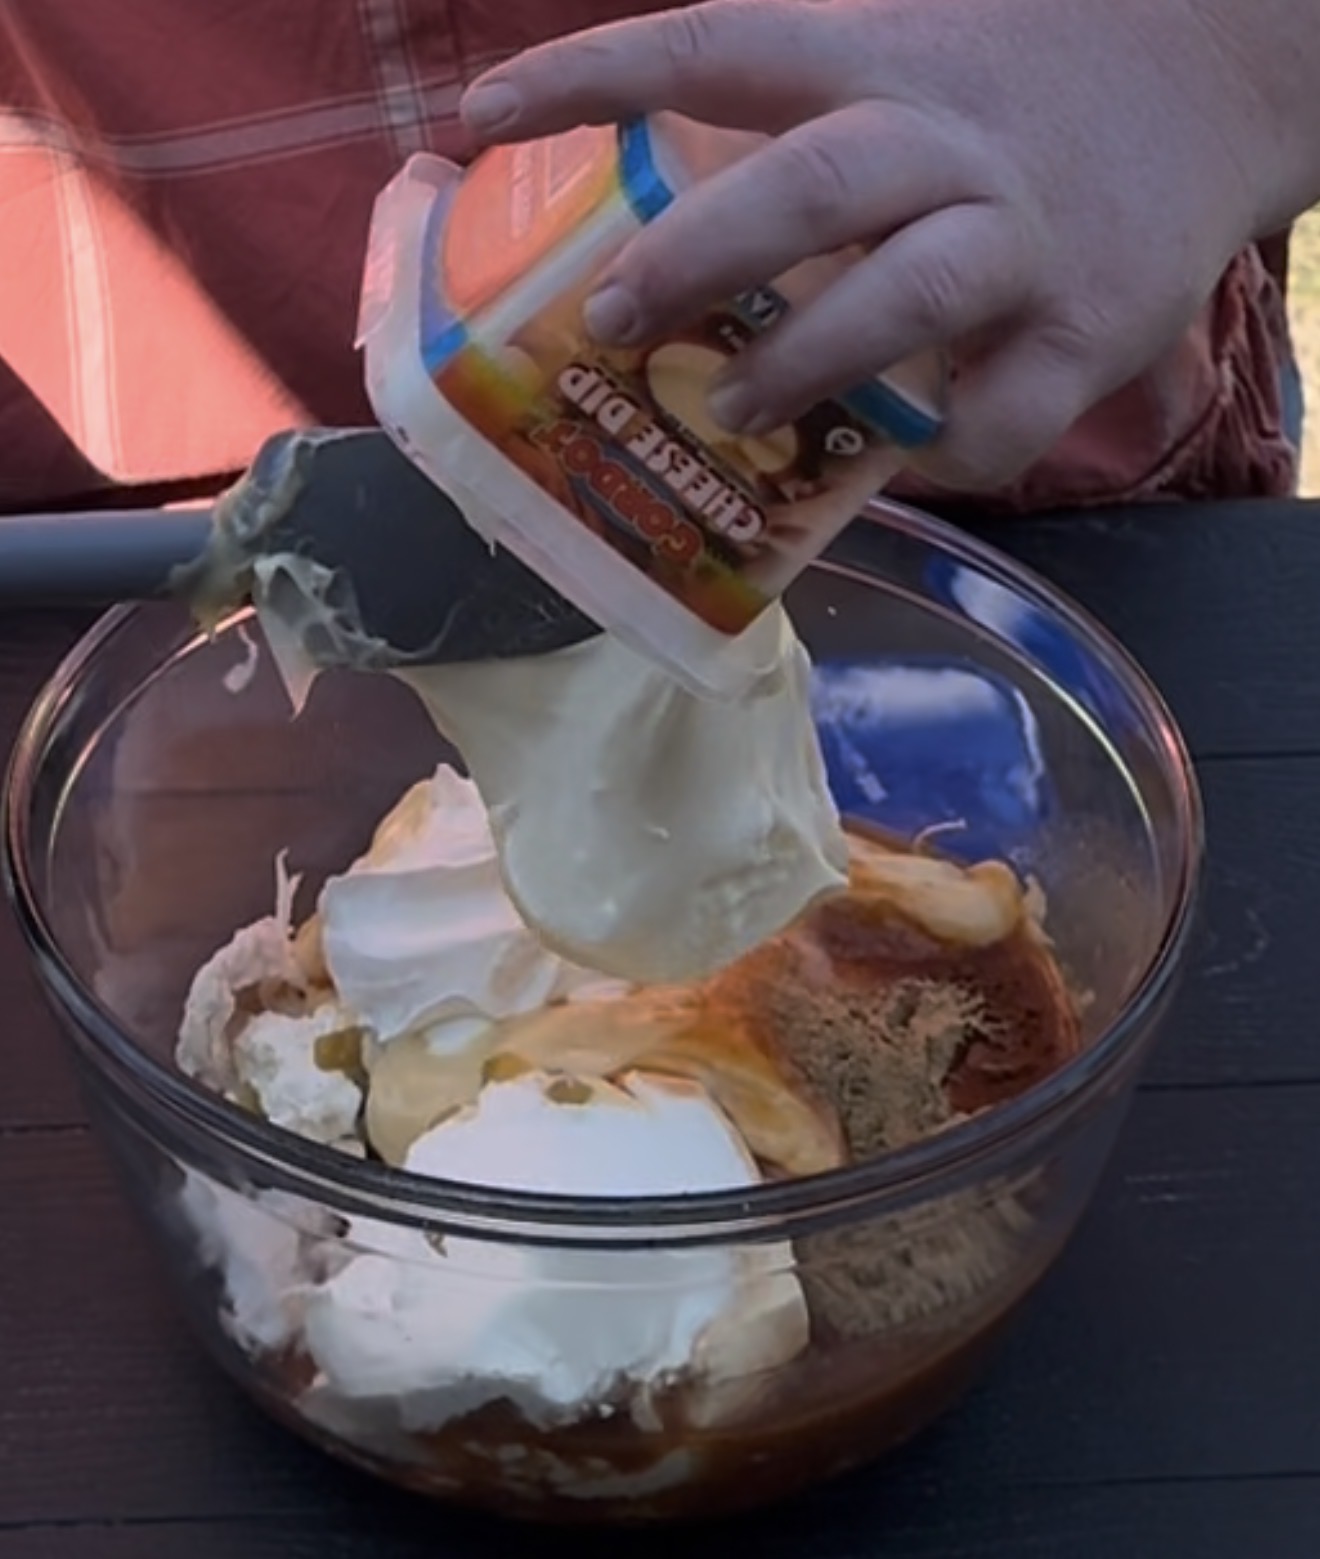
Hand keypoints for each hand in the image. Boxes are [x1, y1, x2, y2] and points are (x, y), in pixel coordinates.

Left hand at [461, 0, 1308, 489]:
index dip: (594, 76)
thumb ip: (794, 123)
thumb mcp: (904, 62)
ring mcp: (1022, 239)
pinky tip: (895, 469)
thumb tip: (638, 228)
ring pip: (905, 298)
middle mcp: (949, 143)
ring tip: (726, 413)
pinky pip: (998, 421)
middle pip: (810, 188)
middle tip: (608, 321)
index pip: (719, 47)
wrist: (1213, 83)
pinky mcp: (1085, 330)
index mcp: (883, 61)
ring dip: (804, 365)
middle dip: (698, 259)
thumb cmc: (1014, 94)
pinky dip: (938, 460)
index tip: (482, 119)